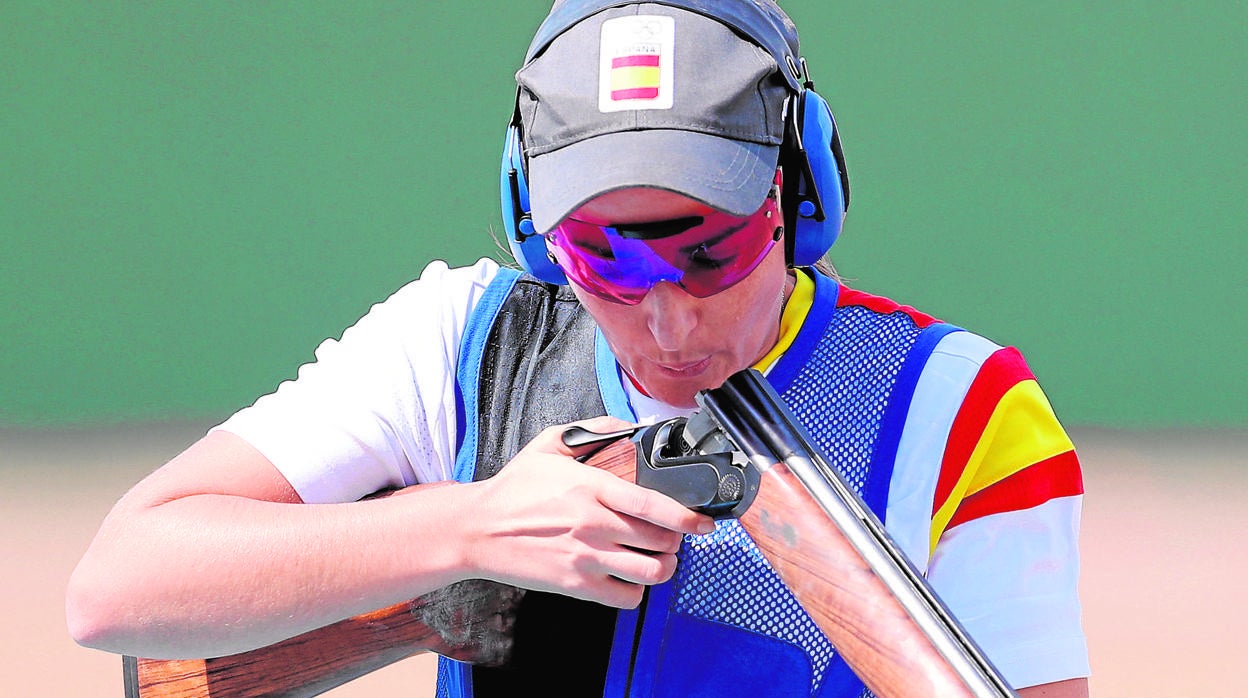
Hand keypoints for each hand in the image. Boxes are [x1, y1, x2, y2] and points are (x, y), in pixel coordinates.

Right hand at [465, 416, 714, 607]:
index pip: (653, 505)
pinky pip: (626, 598)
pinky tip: (629, 577)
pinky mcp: (577, 586)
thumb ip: (592, 430)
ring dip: (663, 566)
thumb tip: (628, 426)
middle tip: (671, 535)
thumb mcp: (549, 444)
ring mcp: (586, 558)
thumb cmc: (514, 489)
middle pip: (660, 541)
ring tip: (658, 557)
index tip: (704, 522)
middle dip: (675, 540)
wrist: (477, 531)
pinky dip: (636, 591)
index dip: (686, 517)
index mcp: (591, 488)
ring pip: (650, 572)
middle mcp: (594, 525)